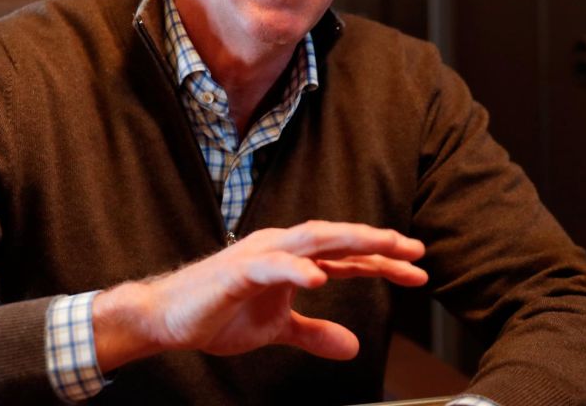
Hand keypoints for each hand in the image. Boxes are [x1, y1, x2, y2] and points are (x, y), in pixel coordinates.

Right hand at [91, 220, 426, 370]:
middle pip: (336, 238)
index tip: (418, 270)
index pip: (345, 256)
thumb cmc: (218, 313)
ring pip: (311, 240)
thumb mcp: (277, 328)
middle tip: (415, 251)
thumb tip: (352, 347)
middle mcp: (279, 248)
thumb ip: (313, 333)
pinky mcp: (236, 272)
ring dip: (347, 241)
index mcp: (291, 259)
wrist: (168, 317)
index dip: (382, 261)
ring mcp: (258, 256)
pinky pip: (271, 266)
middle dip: (377, 242)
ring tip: (382, 245)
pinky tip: (320, 276)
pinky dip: (296, 268)